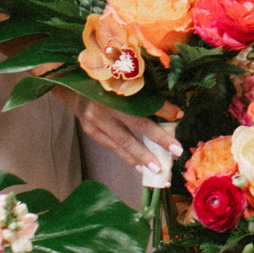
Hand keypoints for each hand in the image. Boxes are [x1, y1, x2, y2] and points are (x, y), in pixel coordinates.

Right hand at [59, 90, 180, 171]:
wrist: (74, 87)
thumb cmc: (107, 84)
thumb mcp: (125, 84)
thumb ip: (147, 96)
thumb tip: (175, 113)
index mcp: (116, 90)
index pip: (143, 101)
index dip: (161, 109)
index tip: (179, 116)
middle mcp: (105, 106)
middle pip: (136, 124)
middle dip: (157, 138)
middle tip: (176, 151)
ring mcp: (96, 120)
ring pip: (123, 141)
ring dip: (142, 156)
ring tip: (158, 168)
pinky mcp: (91, 131)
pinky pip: (113, 147)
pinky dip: (128, 158)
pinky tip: (141, 167)